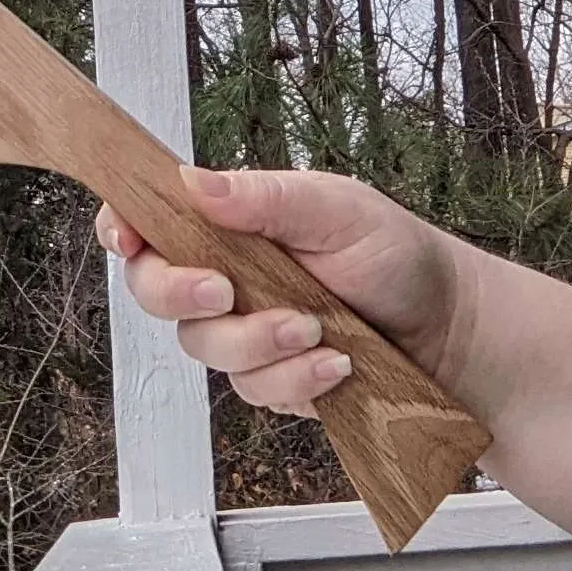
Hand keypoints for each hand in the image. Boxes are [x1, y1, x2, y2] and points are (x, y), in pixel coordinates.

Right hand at [95, 166, 477, 415]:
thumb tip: (192, 181)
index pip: (149, 217)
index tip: (127, 238)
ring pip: (203, 348)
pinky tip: (336, 363)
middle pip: (153, 289)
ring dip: (258, 342)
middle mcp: (225, 275)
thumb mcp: (337, 208)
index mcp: (229, 222)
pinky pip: (251, 389)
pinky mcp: (269, 379)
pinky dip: (294, 377)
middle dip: (181, 294)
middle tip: (226, 292)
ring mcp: (243, 330)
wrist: (450, 331)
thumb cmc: (396, 255)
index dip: (121, 225)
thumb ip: (265, 197)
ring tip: (318, 328)